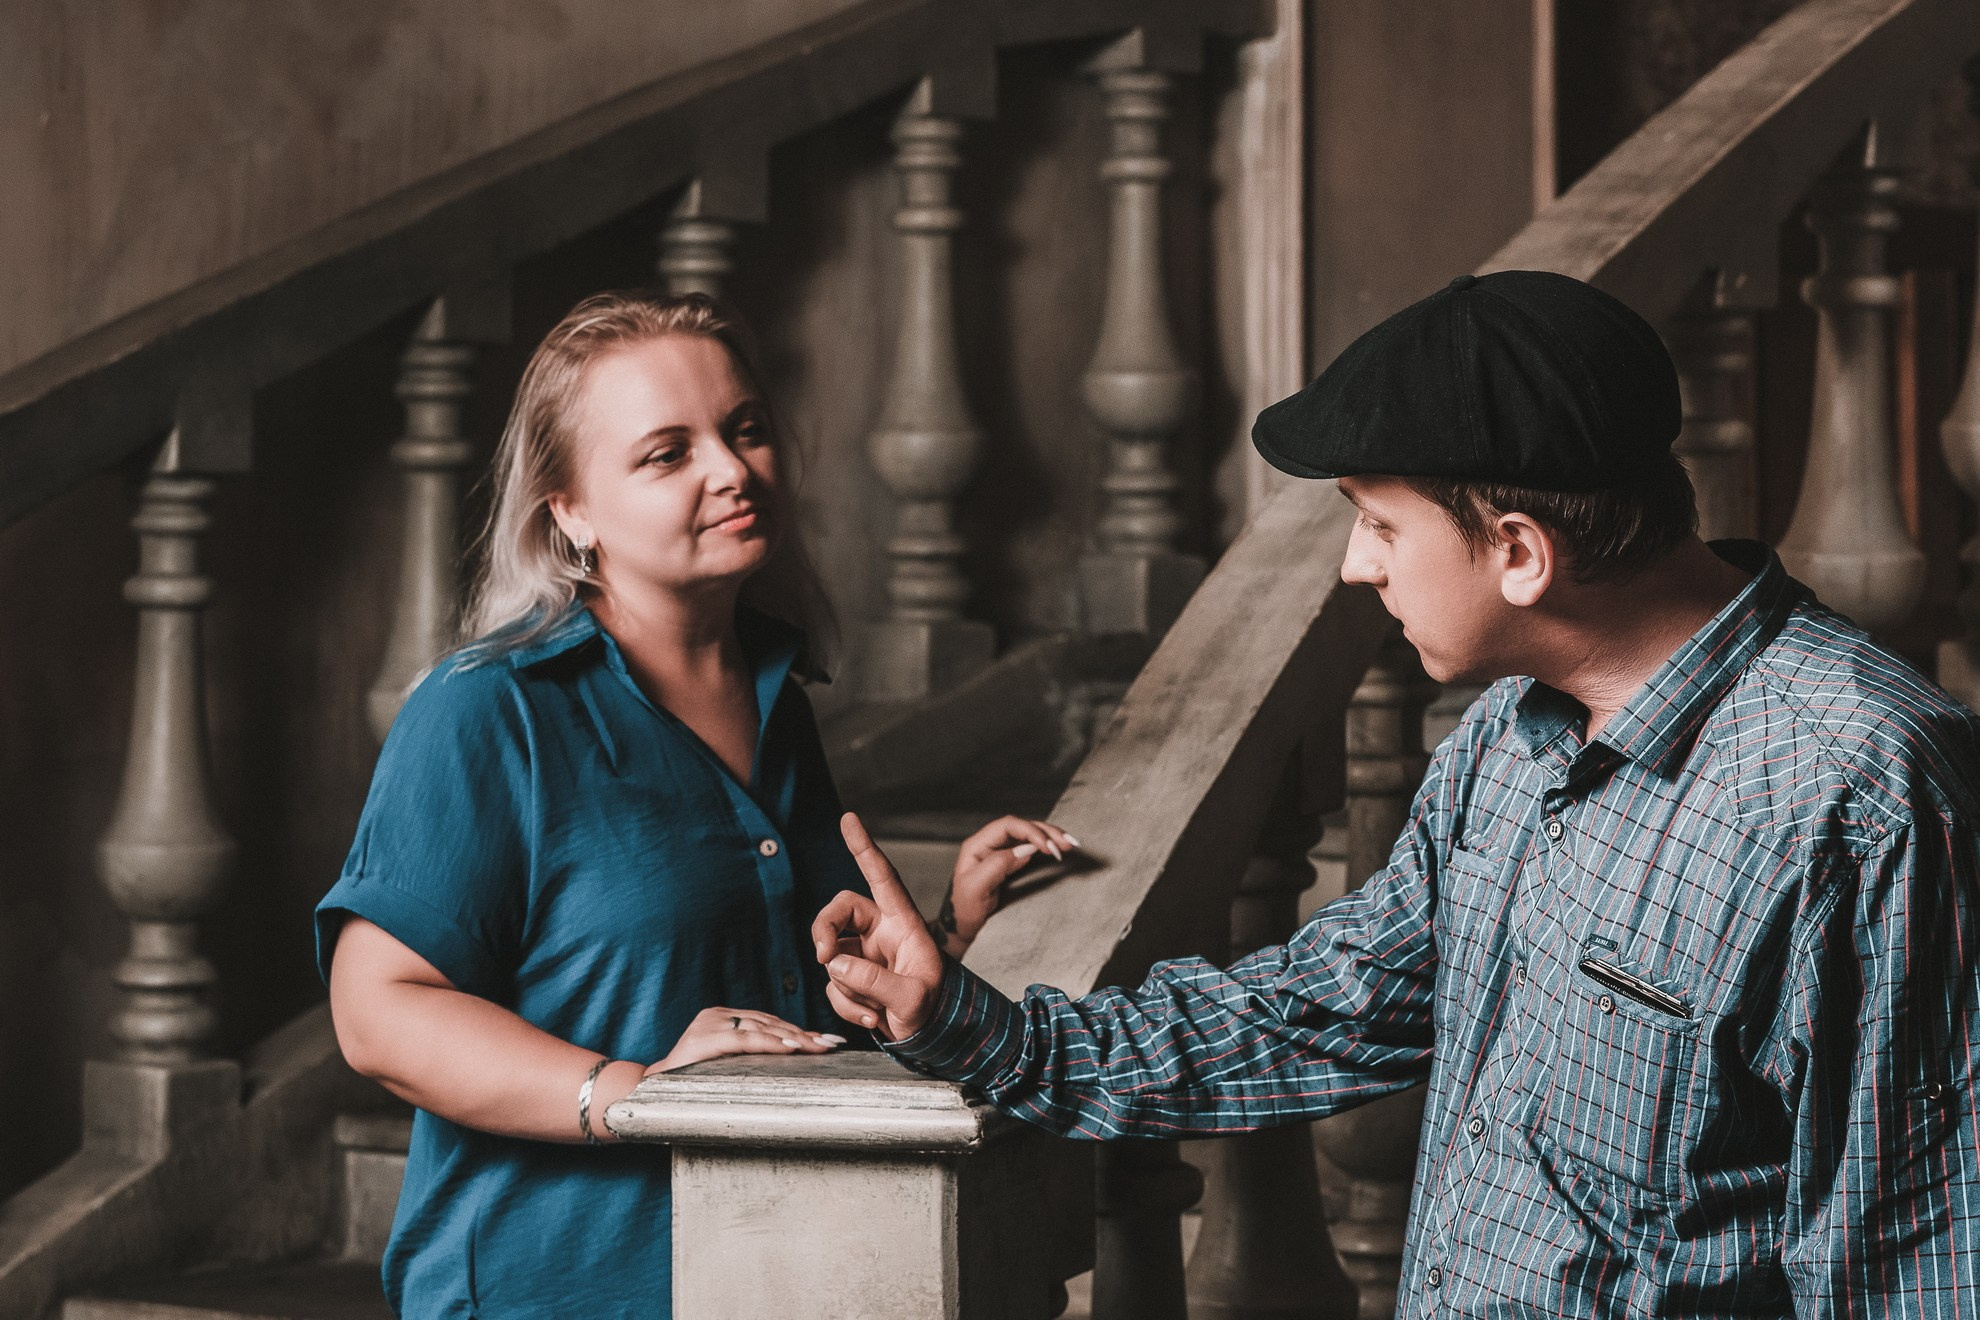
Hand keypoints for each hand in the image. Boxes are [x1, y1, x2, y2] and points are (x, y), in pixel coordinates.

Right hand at [649, 1007, 845, 1073]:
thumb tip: (789, 1060)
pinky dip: (769, 1043)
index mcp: (721, 1019)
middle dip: (803, 1035)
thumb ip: (746, 1058)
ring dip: (793, 1039)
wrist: (646, 1095)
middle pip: (769, 1023)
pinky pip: (744, 1039)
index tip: (825, 1041)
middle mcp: (716, 1016)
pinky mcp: (704, 1038)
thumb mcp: (721, 1066)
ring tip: (818, 1047)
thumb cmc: (687, 1085)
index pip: (767, 1022)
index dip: (797, 1031)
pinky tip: (790, 1048)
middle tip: (831, 1044)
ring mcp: (709, 1024)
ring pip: (761, 1028)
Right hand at [812, 813, 947, 1040]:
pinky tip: (874, 1020)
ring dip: (847, 987)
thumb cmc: (934, 1011)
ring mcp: (865, 954)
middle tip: (824, 957)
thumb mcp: (913, 998)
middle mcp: (881, 931)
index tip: (849, 819)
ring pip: (832, 955)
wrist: (931, 1039)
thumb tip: (834, 963)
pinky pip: (833, 985)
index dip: (865, 848)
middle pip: (839, 910)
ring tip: (877, 1010)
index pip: (882, 878)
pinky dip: (847, 1006)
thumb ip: (875, 981)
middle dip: (824, 931)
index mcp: (904, 922)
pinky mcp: (852, 977)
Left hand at [940, 815, 1078, 955]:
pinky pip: (1032, 847)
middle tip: (1066, 845)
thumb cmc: (965, 910)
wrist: (963, 928)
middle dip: (1046, 832)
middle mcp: (989, 844)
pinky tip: (1061, 849)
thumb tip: (1025, 849)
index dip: (1030, 832)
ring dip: (1051, 837)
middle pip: (1021, 827)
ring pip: (1029, 835)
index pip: (1008, 826)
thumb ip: (997, 865)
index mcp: (977, 845)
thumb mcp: (976, 889)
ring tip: (1069, 845)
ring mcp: (1001, 852)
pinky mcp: (1011, 862)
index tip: (1048, 847)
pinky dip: (1048, 846)